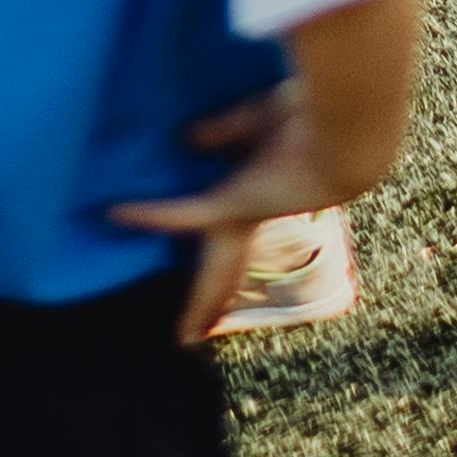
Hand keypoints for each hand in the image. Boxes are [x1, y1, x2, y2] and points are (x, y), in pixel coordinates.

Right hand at [112, 81, 345, 346]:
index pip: (239, 234)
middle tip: (197, 336)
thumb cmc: (311, 116)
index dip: (228, 253)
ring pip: (216, 273)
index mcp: (261, 194)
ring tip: (186, 339)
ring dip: (203, 305)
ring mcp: (241, 217)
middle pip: (227, 271)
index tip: (224, 270)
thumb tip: (185, 140)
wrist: (342, 131)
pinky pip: (179, 213)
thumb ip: (222, 130)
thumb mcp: (256, 119)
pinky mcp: (230, 207)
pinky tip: (114, 212)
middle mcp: (251, 215)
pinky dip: (148, 211)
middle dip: (215, 302)